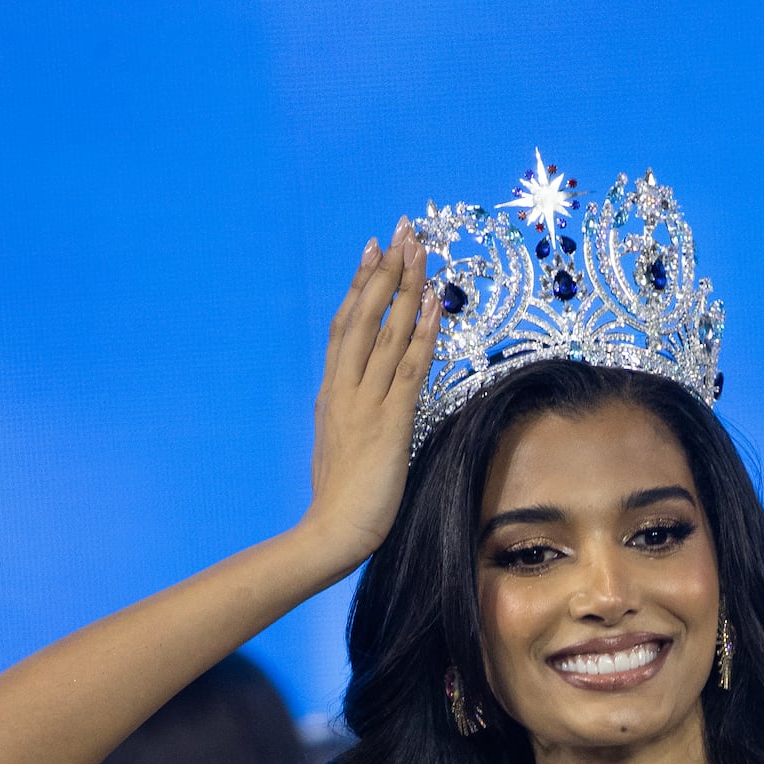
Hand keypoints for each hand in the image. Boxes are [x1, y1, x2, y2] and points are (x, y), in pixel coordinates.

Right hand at [301, 221, 443, 559]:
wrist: (332, 533)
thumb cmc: (339, 502)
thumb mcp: (335, 447)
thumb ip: (343, 417)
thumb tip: (347, 403)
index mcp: (331, 394)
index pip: (345, 327)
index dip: (360, 287)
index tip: (373, 252)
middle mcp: (344, 389)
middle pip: (364, 316)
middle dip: (385, 270)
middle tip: (401, 231)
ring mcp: (365, 402)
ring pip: (387, 332)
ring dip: (406, 287)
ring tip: (421, 249)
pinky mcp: (389, 421)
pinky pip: (409, 367)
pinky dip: (421, 332)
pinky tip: (433, 303)